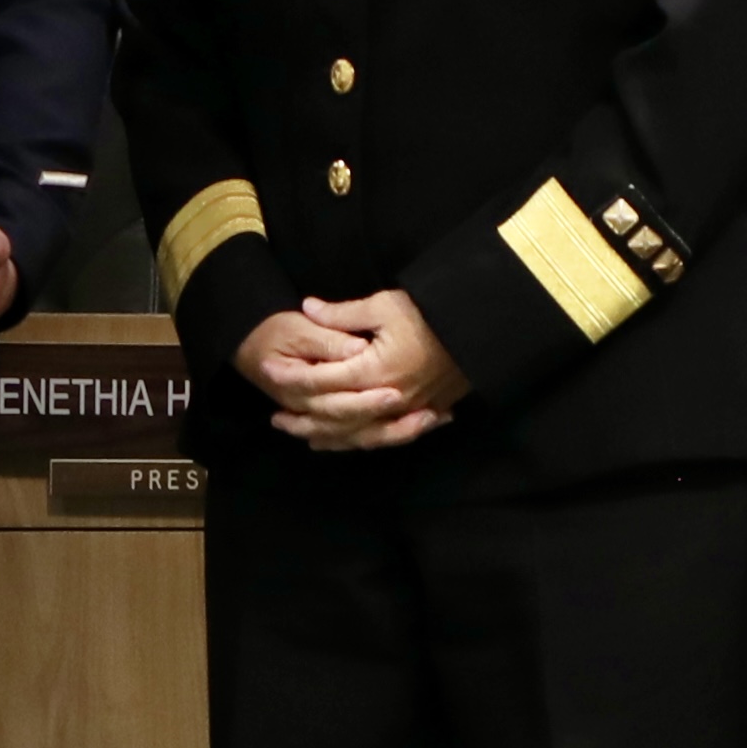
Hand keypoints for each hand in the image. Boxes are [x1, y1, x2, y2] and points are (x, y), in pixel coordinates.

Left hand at [260, 287, 460, 452]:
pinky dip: (356, 442)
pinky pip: (381, 438)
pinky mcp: (418, 415)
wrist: (478, 332)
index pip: (321, 381)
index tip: (268, 373)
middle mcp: (385, 399)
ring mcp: (403, 412)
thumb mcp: (384, 305)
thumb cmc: (430, 314)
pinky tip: (341, 442)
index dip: (292, 378)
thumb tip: (307, 307)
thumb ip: (342, 313)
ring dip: (326, 436)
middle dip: (302, 418)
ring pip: (355, 434)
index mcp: (372, 371)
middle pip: (333, 417)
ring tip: (301, 436)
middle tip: (275, 419)